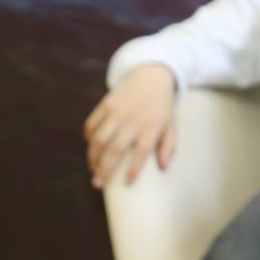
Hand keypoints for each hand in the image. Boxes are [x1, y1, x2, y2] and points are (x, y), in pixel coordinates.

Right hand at [83, 63, 177, 189]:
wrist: (151, 75)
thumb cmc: (162, 107)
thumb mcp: (171, 125)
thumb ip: (168, 147)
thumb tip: (164, 168)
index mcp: (151, 126)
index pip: (142, 151)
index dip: (134, 169)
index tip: (127, 183)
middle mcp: (133, 119)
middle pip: (115, 148)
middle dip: (104, 169)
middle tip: (97, 184)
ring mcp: (117, 110)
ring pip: (99, 138)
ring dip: (93, 156)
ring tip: (92, 169)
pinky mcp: (106, 103)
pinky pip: (92, 123)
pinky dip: (89, 137)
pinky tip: (91, 148)